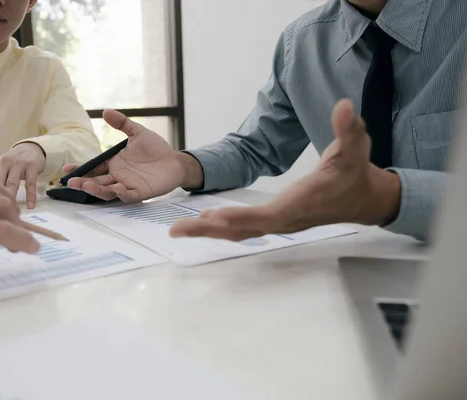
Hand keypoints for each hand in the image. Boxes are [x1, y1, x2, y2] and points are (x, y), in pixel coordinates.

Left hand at [0, 143, 45, 208]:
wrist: (29, 148)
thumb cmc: (11, 164)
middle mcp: (3, 163)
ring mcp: (18, 164)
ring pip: (12, 183)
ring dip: (11, 197)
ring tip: (10, 210)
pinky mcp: (31, 166)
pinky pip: (30, 183)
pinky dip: (30, 196)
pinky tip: (30, 206)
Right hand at [63, 109, 197, 201]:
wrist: (175, 161)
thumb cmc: (155, 148)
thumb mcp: (137, 132)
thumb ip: (122, 123)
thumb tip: (105, 111)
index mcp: (114, 164)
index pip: (93, 168)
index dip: (80, 170)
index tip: (66, 169)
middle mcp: (117, 177)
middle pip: (96, 182)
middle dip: (83, 183)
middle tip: (71, 182)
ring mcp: (128, 186)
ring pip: (108, 191)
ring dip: (97, 190)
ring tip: (87, 186)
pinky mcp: (141, 193)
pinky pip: (129, 196)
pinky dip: (122, 194)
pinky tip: (117, 188)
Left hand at [169, 99, 400, 240]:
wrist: (365, 198)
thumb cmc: (356, 172)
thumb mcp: (356, 145)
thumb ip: (349, 127)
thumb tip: (344, 105)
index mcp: (303, 201)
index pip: (269, 215)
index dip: (242, 217)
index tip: (215, 219)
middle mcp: (288, 218)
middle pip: (245, 229)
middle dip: (211, 230)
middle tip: (176, 231)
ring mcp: (282, 222)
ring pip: (242, 232)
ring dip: (210, 232)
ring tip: (179, 231)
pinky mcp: (278, 221)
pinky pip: (246, 228)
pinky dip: (223, 228)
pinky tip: (204, 223)